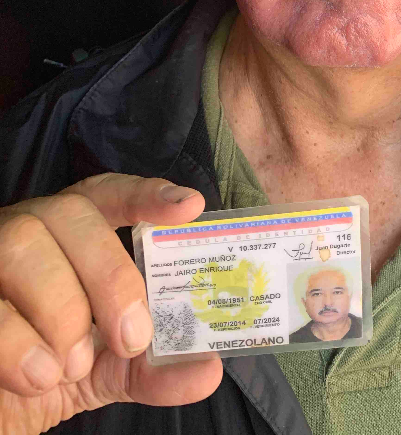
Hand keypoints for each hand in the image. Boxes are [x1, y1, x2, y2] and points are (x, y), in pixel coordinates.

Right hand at [0, 173, 222, 434]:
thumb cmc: (58, 369)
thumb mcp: (113, 369)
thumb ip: (157, 367)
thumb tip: (209, 369)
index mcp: (75, 236)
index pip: (109, 194)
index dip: (147, 195)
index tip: (190, 207)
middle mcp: (32, 232)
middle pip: (71, 213)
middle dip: (110, 274)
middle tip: (132, 337)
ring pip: (23, 245)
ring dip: (61, 311)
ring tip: (73, 364)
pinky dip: (20, 346)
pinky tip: (39, 377)